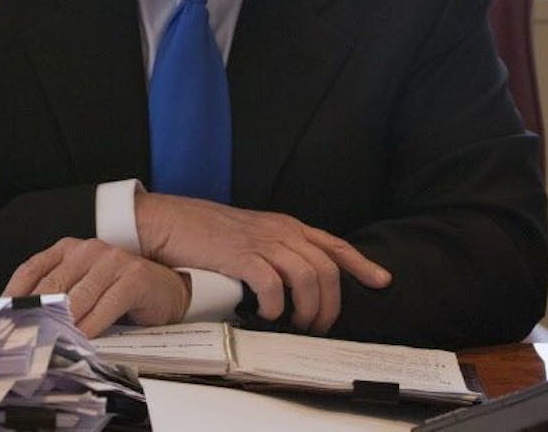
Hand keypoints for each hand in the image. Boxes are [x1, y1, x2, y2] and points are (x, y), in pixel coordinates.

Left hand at [2, 237, 190, 337]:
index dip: (14, 293)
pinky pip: (107, 305)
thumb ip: (57, 295)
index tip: (2, 316)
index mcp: (68, 250)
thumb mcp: (82, 288)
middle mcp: (88, 250)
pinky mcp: (133, 277)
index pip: (32, 269)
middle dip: (37, 313)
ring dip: (64, 323)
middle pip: (52, 284)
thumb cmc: (117, 291)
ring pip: (79, 296)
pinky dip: (93, 325)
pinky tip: (84, 339)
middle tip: (23, 336)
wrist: (165, 289)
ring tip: (50, 342)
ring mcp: (112, 261)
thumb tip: (24, 321)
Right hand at [136, 192, 391, 333]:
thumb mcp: (249, 234)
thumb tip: (293, 282)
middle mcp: (279, 231)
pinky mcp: (240, 256)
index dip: (361, 264)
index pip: (333, 244)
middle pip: (326, 268)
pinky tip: (266, 314)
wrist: (166, 221)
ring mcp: (261, 242)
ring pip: (307, 277)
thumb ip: (273, 250)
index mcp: (284, 225)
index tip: (381, 281)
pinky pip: (273, 284)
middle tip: (318, 326)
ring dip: (308, 308)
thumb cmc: (202, 232)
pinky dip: (276, 305)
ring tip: (296, 324)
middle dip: (330, 304)